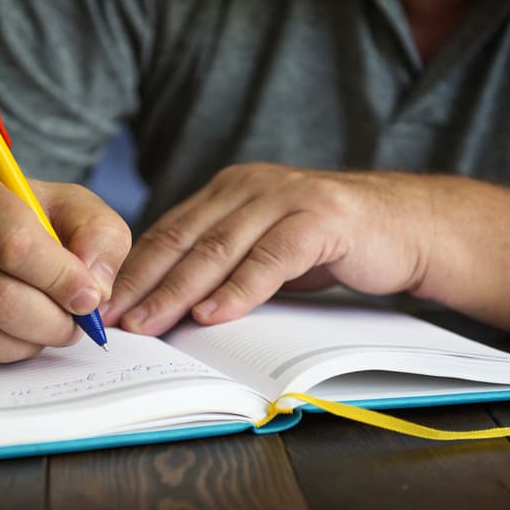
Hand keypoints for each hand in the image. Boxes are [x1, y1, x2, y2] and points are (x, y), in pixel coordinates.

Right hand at [0, 164, 129, 371]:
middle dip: (49, 324)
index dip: (61, 280)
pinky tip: (1, 339)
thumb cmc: (13, 223)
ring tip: (39, 331)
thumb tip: (96, 288)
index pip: (14, 244)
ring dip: (22, 346)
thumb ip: (98, 236)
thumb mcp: (64, 209)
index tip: (89, 298)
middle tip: (71, 327)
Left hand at [103, 163, 432, 334]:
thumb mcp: (266, 246)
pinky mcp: (320, 220)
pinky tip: (214, 315)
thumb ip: (224, 262)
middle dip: (143, 284)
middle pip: (183, 240)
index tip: (103, 305)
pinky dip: (239, 290)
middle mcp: (249, 186)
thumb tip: (171, 304)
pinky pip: (270, 259)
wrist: (406, 227)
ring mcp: (285, 198)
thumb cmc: (331, 242)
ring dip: (179, 291)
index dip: (132, 270)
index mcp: (228, 189)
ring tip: (150, 324)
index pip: (167, 232)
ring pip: (219, 249)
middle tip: (112, 320)